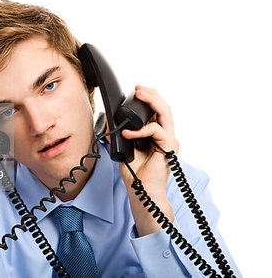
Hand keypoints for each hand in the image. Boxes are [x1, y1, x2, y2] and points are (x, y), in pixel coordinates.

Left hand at [118, 85, 178, 236]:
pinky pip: (156, 130)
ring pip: (166, 114)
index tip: (135, 92)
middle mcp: (167, 137)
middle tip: (138, 88)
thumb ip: (122, 135)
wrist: (142, 193)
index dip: (149, 99)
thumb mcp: (125, 149)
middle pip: (164, 108)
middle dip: (151, 95)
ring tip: (138, 94)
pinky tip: (128, 134)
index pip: (157, 112)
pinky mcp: (168, 148)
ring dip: (152, 101)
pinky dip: (141, 130)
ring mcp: (170, 142)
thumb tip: (111, 120)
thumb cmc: (136, 176)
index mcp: (158, 137)